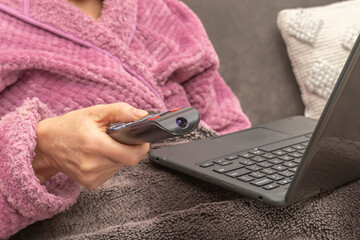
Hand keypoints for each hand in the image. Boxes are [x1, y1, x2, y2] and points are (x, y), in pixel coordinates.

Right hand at [32, 103, 149, 189]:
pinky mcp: (90, 184)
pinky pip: (110, 172)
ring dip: (118, 155)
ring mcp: (92, 177)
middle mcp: (94, 165)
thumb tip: (142, 115)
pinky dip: (109, 163)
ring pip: (120, 166)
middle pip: (127, 160)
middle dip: (128, 148)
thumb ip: (120, 111)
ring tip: (104, 145)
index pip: (133, 156)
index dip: (141, 147)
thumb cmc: (70, 126)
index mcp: (96, 146)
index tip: (140, 139)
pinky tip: (98, 155)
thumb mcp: (95, 112)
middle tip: (117, 137)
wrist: (46, 145)